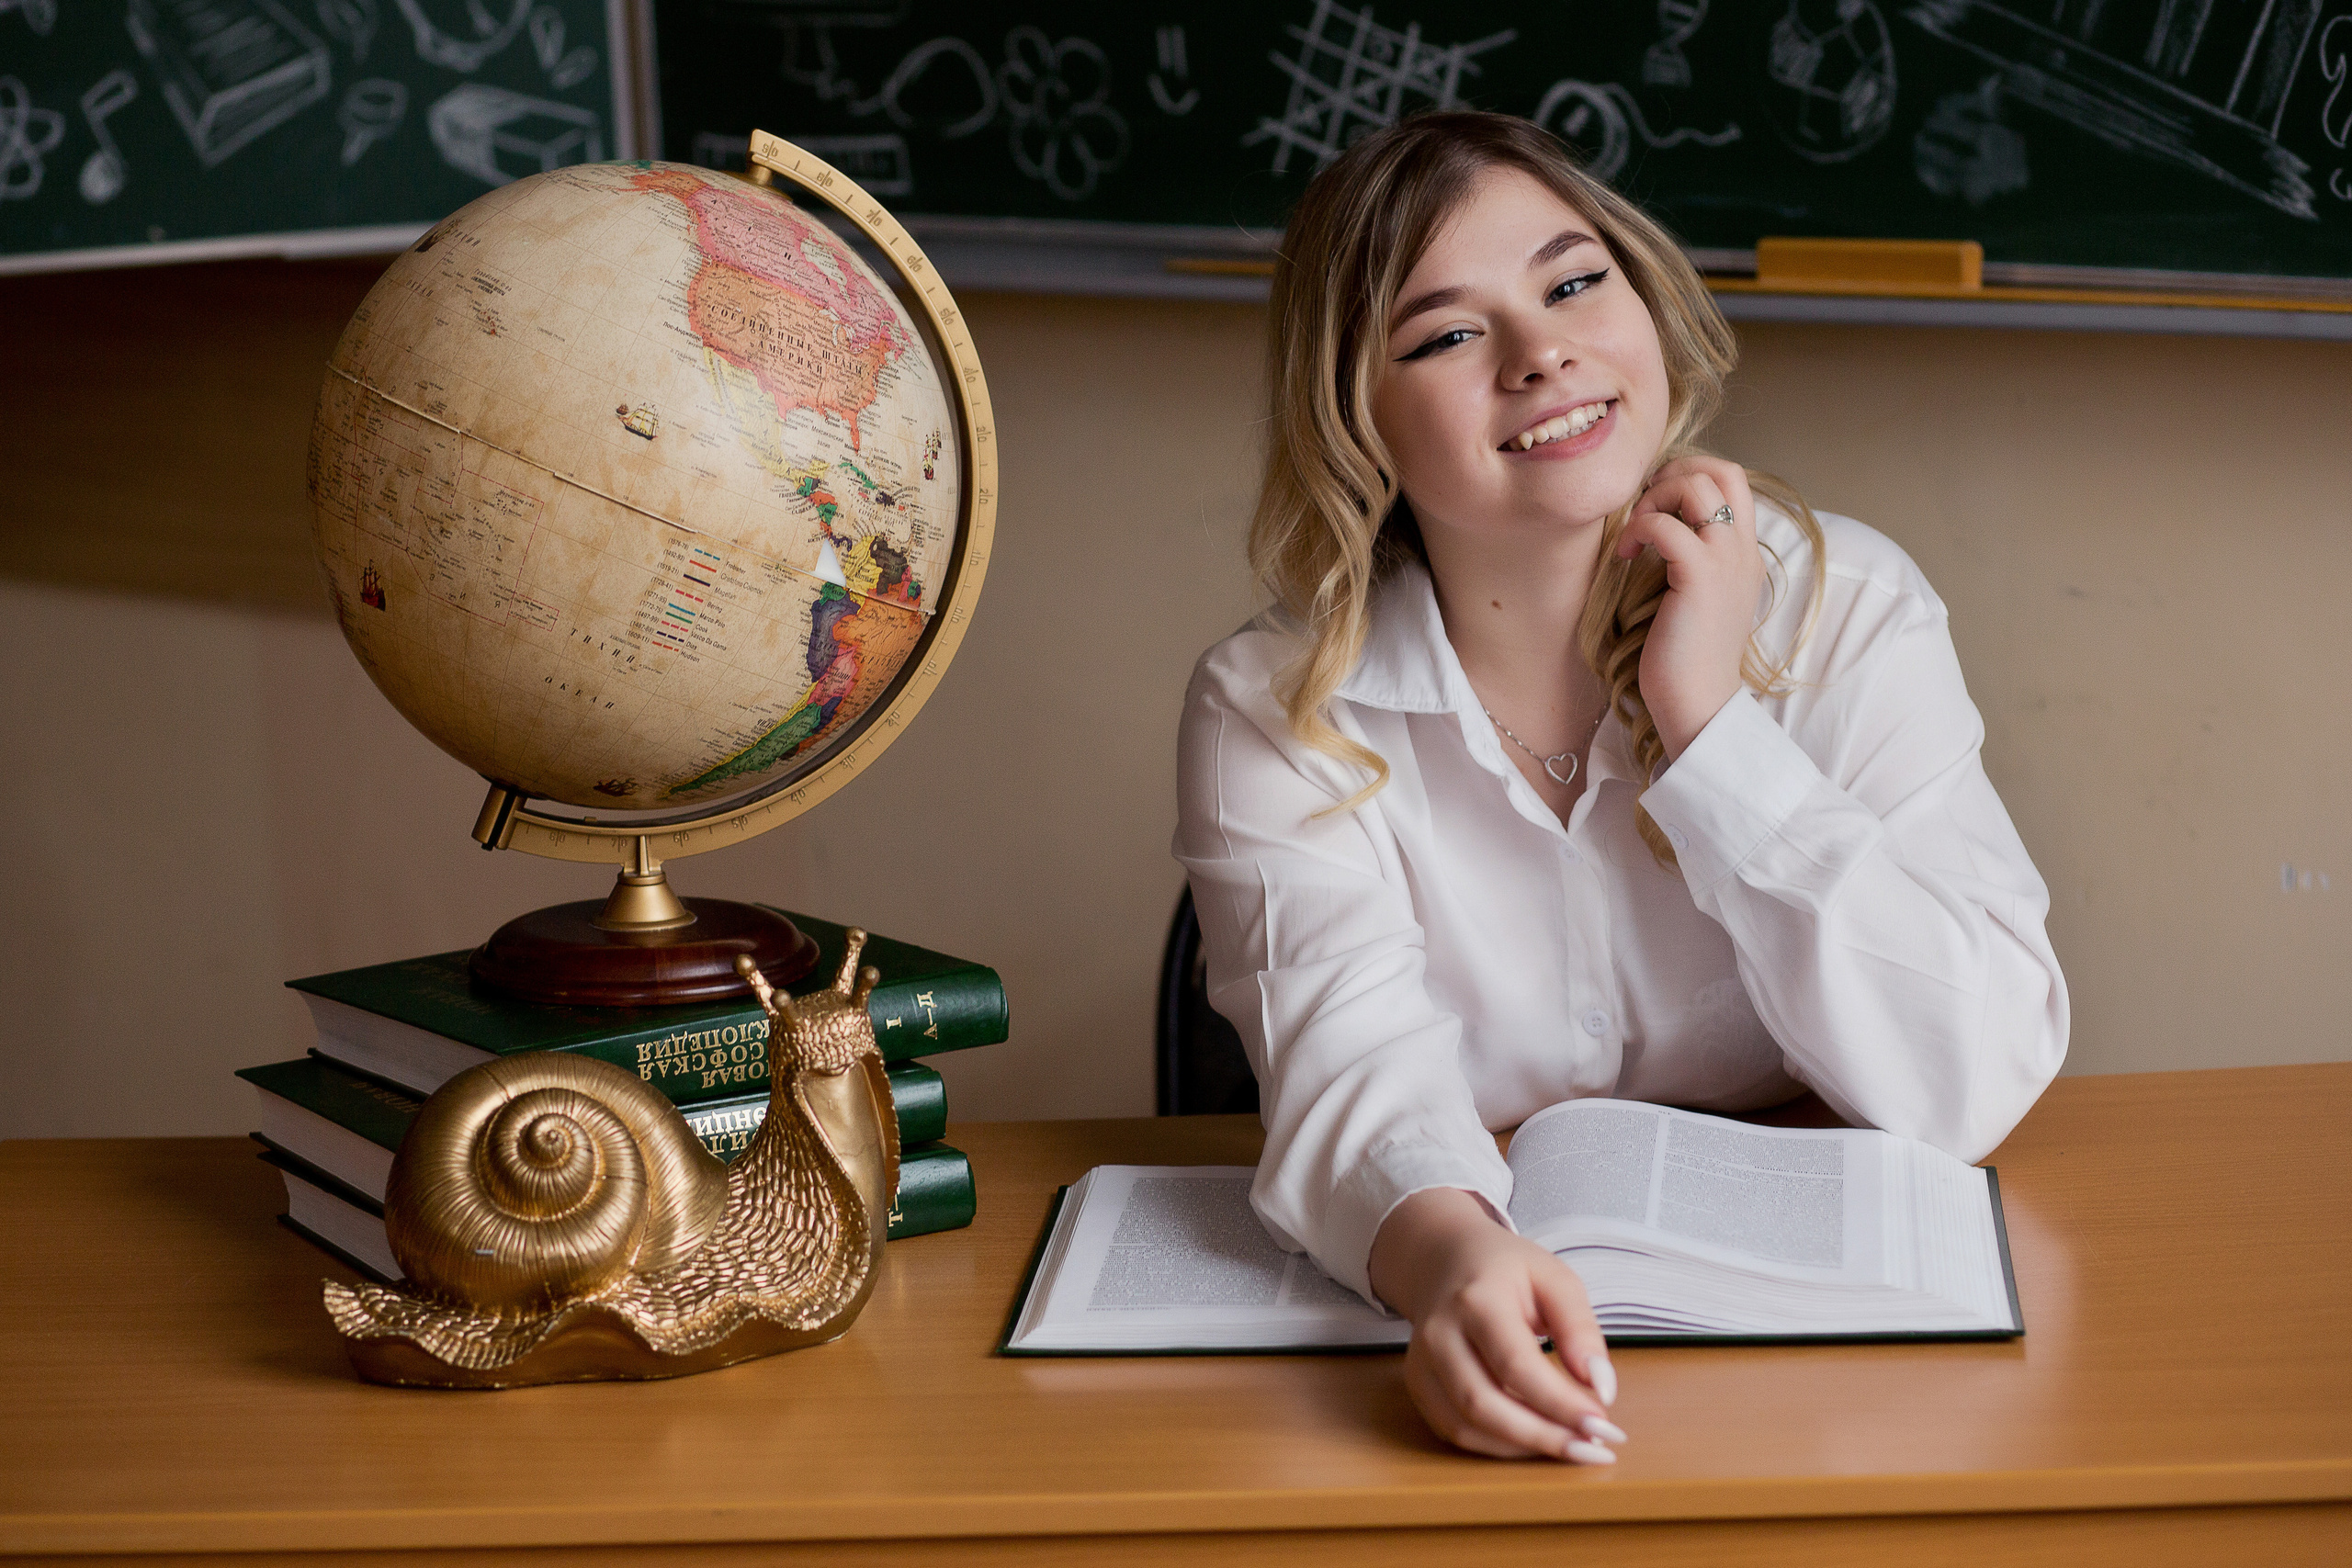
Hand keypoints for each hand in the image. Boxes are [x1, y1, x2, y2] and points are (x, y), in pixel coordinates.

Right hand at [1367, 1187, 1624, 1461]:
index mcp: (1476, 1299)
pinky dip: (1500, 1446)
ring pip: (1466, 1426)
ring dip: (1524, 1448)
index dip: (1560, 1403)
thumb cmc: (1507, 1270)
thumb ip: (1580, 1329)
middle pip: (1484, 1404)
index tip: (1604, 1424)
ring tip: (1573, 1446)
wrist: (1445, 1260)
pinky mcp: (1418, 1385)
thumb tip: (1601, 1388)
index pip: (1516, 1365)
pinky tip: (1537, 1439)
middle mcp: (1439, 1333)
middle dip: (1544, 1436)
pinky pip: (1456, 1431)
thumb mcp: (1555, 1278)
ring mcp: (1422, 1362)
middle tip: (1594, 1448)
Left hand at [1615, 456, 1766, 760]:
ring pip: (1698, 486)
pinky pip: (1666, 526)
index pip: (1733, 481)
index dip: (1691, 475)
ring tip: (1635, 532)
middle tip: (1645, 505)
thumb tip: (1658, 528)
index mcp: (1746, 553)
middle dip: (1676, 471)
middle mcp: (1743, 550)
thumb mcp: (1697, 597)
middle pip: (1724, 470)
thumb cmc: (1687, 658)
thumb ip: (1692, 559)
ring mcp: (1726, 561)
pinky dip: (1638, 530)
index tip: (1655, 502)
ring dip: (1656, 497)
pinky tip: (1625, 556)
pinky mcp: (1699, 577)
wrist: (1699, 703)